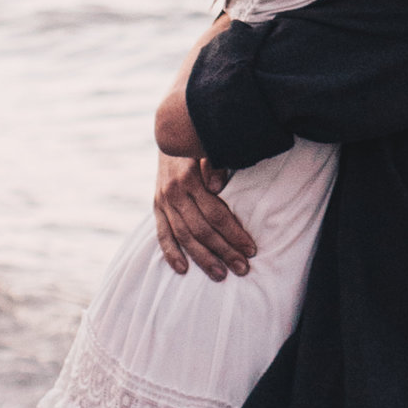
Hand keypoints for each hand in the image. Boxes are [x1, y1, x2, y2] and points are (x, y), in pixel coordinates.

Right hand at [154, 152, 255, 279]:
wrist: (170, 133)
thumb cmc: (200, 144)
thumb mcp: (209, 148)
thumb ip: (214, 164)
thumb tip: (216, 186)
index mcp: (189, 178)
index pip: (215, 213)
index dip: (234, 233)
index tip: (251, 248)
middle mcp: (174, 193)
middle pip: (201, 230)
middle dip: (224, 251)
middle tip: (242, 268)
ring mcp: (163, 202)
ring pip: (184, 237)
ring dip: (203, 258)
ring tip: (220, 274)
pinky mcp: (156, 208)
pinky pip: (162, 234)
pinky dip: (171, 253)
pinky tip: (183, 270)